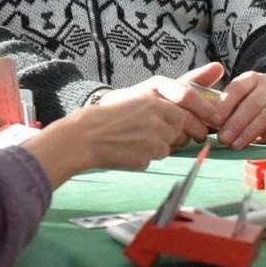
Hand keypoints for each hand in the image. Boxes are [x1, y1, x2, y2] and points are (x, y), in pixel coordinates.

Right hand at [23, 97, 185, 185]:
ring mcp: (152, 142)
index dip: (172, 124)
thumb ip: (156, 112)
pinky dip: (139, 160)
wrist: (84, 136)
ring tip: (129, 143)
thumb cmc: (105, 119)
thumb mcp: (134, 104)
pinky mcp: (145, 159)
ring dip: (151, 150)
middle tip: (142, 137)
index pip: (180, 117)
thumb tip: (174, 124)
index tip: (162, 127)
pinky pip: (149, 162)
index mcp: (154, 104)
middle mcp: (157, 122)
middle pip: (176, 135)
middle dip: (164, 138)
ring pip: (164, 150)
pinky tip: (123, 153)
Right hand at [99, 61, 226, 143]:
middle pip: (189, 125)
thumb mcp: (148, 92)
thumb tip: (219, 67)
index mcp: (156, 89)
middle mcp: (157, 108)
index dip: (207, 110)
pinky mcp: (149, 153)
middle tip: (193, 136)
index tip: (216, 119)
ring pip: (177, 143)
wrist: (87, 134)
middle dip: (194, 133)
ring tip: (144, 137)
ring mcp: (154, 132)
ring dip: (169, 144)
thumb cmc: (119, 112)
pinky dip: (153, 155)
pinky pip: (162, 157)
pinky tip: (136, 149)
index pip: (190, 97)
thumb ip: (182, 85)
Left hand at [215, 73, 265, 148]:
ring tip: (236, 145)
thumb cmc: (258, 105)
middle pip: (252, 104)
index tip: (214, 122)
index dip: (225, 105)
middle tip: (223, 139)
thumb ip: (228, 108)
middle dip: (236, 123)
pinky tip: (257, 143)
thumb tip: (208, 124)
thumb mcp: (243, 99)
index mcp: (253, 79)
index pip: (237, 89)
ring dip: (249, 132)